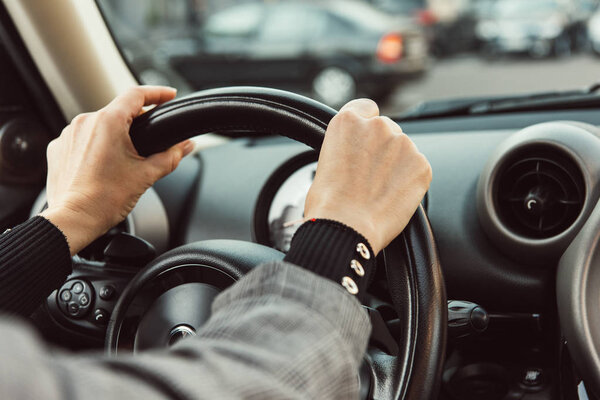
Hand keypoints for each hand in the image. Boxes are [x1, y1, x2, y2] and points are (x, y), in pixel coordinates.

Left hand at [40, 86, 193, 254]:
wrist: (72, 220)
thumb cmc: (104, 199)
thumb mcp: (146, 176)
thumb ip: (170, 156)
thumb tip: (186, 146)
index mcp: (108, 122)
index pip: (136, 95)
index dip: (156, 93)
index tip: (168, 95)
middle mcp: (85, 122)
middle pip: (118, 112)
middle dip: (136, 122)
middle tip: (151, 138)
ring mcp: (68, 135)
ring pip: (99, 125)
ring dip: (114, 135)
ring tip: (125, 159)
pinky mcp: (58, 149)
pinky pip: (82, 139)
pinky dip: (95, 147)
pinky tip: (103, 167)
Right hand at [304, 99, 431, 254]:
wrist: (346, 228)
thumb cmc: (328, 204)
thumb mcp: (326, 161)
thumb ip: (346, 146)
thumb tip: (358, 154)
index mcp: (348, 120)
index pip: (366, 108)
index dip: (366, 126)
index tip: (364, 141)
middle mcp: (378, 125)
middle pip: (387, 129)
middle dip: (382, 148)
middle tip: (369, 176)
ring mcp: (403, 144)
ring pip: (403, 150)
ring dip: (396, 165)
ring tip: (379, 191)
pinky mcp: (422, 165)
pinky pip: (417, 169)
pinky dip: (410, 181)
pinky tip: (393, 197)